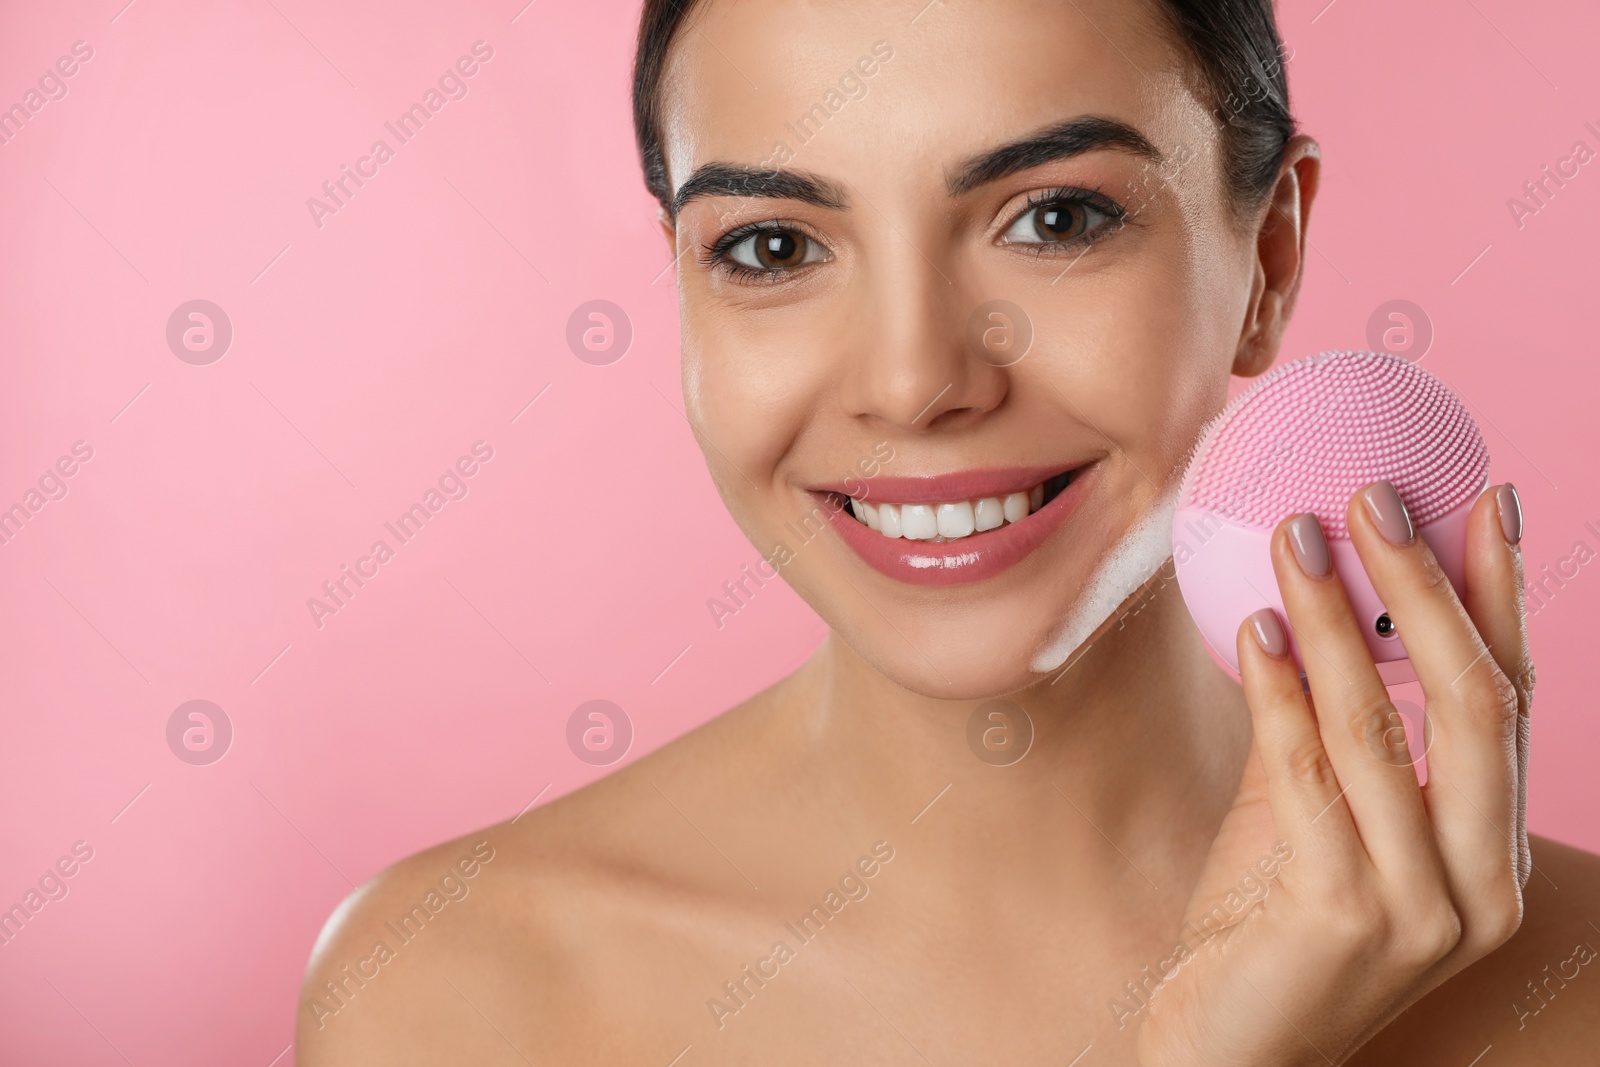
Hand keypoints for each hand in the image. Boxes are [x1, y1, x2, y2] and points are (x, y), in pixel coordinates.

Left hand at [1137, 481, 1533, 1065]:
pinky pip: (1309, 776)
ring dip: (1336, 619)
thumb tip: (1304, 607)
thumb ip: (1328, 730)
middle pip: (1474, 703)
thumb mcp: (1311, 816)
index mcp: (1489, 852)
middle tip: (1376, 497)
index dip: (1500, 597)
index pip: (1510, 701)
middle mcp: (1478, 883)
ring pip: (1387, 729)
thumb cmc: (1266, 927)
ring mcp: (1422, 908)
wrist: (1227, 1049)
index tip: (1488, 502)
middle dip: (1426, 587)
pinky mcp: (1345, 917)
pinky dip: (1281, 694)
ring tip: (1298, 538)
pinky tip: (1255, 631)